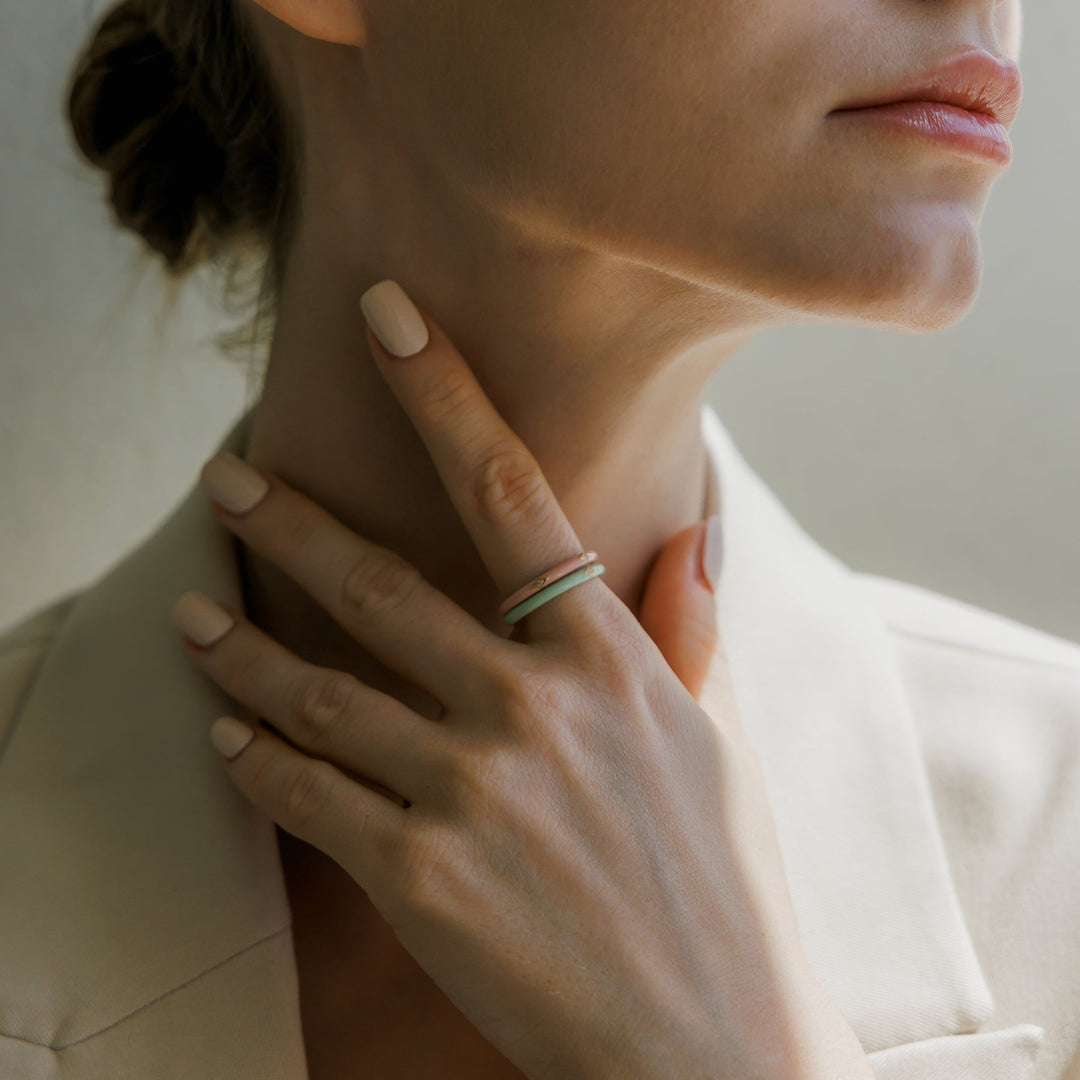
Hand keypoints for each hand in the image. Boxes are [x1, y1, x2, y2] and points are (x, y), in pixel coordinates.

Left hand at [173, 281, 868, 1079]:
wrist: (711, 1043)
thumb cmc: (718, 885)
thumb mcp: (713, 744)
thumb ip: (685, 636)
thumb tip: (695, 536)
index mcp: (610, 659)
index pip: (514, 493)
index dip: (445, 394)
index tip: (389, 319)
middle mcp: (534, 705)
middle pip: (381, 583)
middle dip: (291, 520)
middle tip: (230, 476)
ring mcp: (473, 787)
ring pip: (320, 689)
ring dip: (243, 648)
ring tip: (194, 615)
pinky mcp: (421, 874)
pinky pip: (308, 794)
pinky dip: (255, 759)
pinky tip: (224, 734)